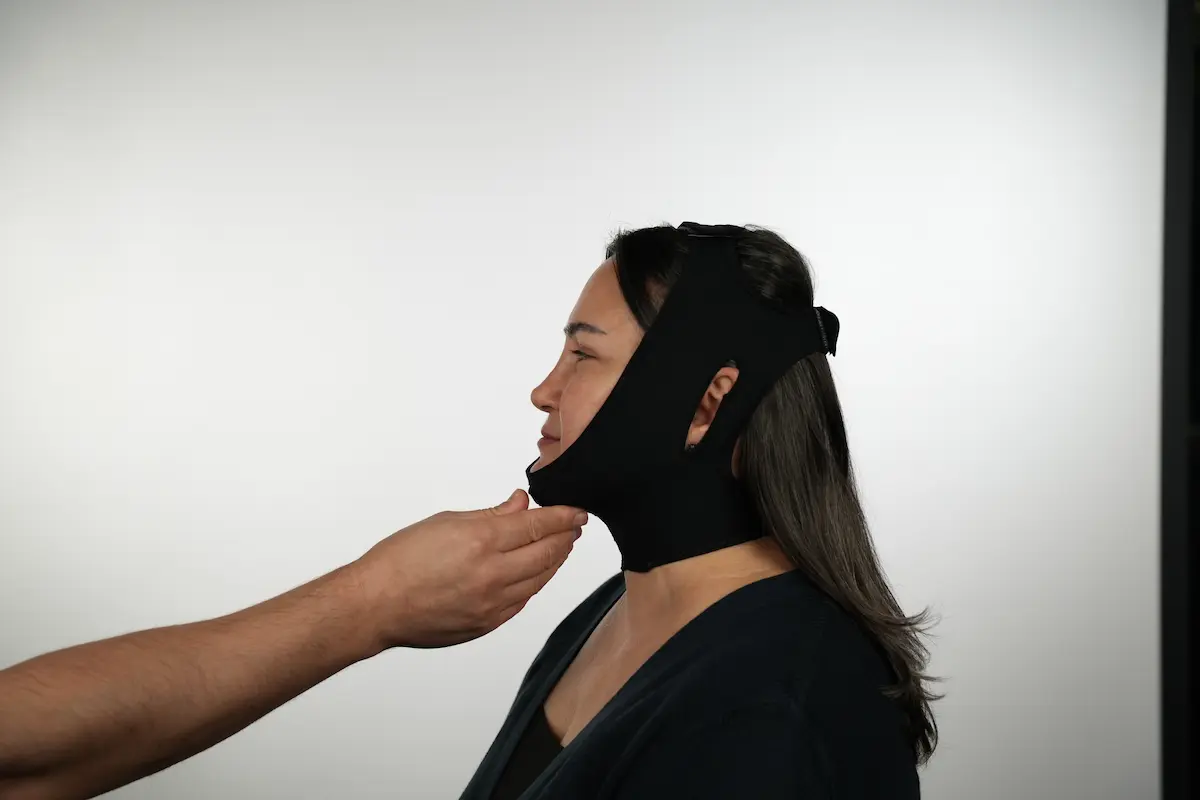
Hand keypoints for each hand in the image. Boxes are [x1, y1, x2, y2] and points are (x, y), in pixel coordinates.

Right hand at [349, 490, 586, 649]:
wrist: (375, 605)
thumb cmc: (400, 561)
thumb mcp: (446, 522)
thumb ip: (490, 515)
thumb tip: (520, 504)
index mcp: (481, 542)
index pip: (537, 526)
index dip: (563, 516)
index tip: (577, 511)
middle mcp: (492, 575)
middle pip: (547, 553)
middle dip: (566, 537)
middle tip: (574, 526)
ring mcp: (492, 604)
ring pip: (540, 580)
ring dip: (554, 561)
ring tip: (559, 546)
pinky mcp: (487, 624)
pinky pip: (523, 602)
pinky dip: (534, 584)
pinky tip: (535, 573)